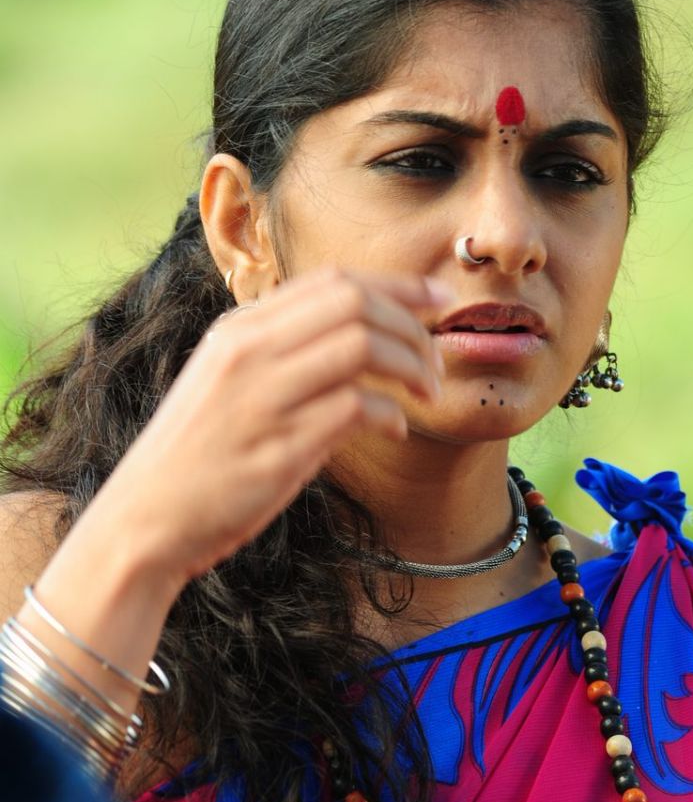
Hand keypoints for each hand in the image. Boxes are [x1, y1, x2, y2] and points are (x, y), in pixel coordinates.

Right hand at [98, 266, 451, 587]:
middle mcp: (249, 351)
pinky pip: (357, 408)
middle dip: (412, 326)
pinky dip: (391, 415)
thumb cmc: (197, 457)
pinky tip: (396, 430)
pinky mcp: (278, 448)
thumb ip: (281, 353)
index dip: (398, 284)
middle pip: (356, 303)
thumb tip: (360, 338)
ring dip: (411, 366)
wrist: (144, 521)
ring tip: (426, 394)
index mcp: (238, 329)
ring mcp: (262, 397)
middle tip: (435, 362)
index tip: (439, 298)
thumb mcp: (226, 381)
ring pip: (362, 346)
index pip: (333, 281)